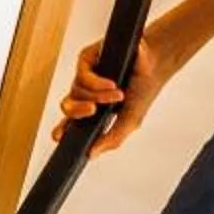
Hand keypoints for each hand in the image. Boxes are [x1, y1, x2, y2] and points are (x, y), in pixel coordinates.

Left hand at [58, 27, 175, 153]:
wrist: (156, 65)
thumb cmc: (143, 90)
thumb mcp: (130, 122)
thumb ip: (111, 139)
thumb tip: (92, 154)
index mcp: (95, 110)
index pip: (72, 122)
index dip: (62, 129)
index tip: (58, 137)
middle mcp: (87, 93)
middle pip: (67, 105)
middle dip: (77, 111)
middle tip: (92, 111)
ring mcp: (86, 75)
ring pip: (76, 91)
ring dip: (99, 95)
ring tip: (119, 95)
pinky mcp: (87, 59)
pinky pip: (82, 75)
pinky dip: (97, 83)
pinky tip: (112, 85)